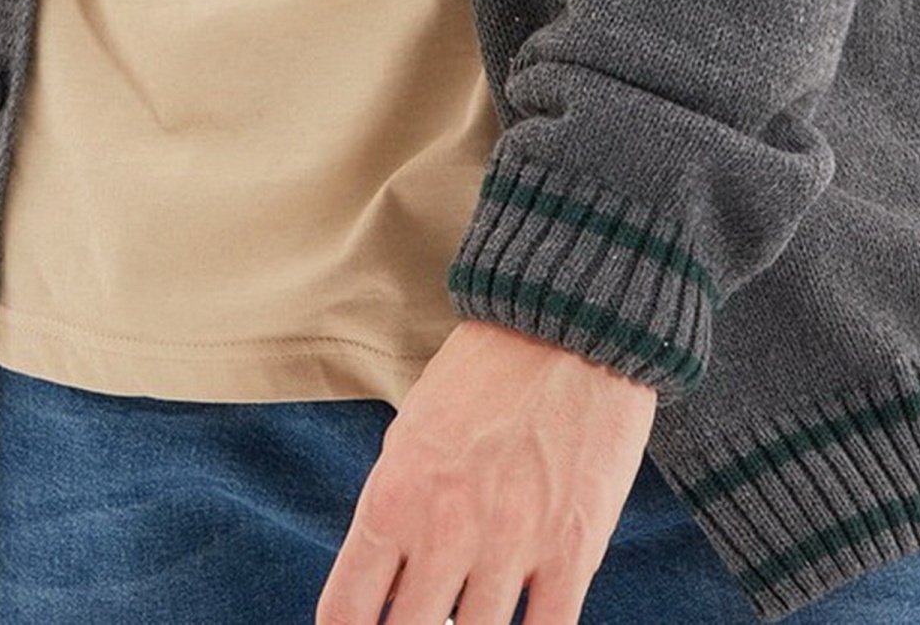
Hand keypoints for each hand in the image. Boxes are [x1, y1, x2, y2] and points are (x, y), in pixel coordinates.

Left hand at [316, 318, 658, 624]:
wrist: (566, 324)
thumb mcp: (412, 434)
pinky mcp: (572, 552)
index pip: (346, 611)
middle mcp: (445, 531)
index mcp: (394, 496)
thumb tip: (387, 591)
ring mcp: (510, 547)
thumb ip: (397, 514)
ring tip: (469, 621)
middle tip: (422, 624)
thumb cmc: (484, 376)